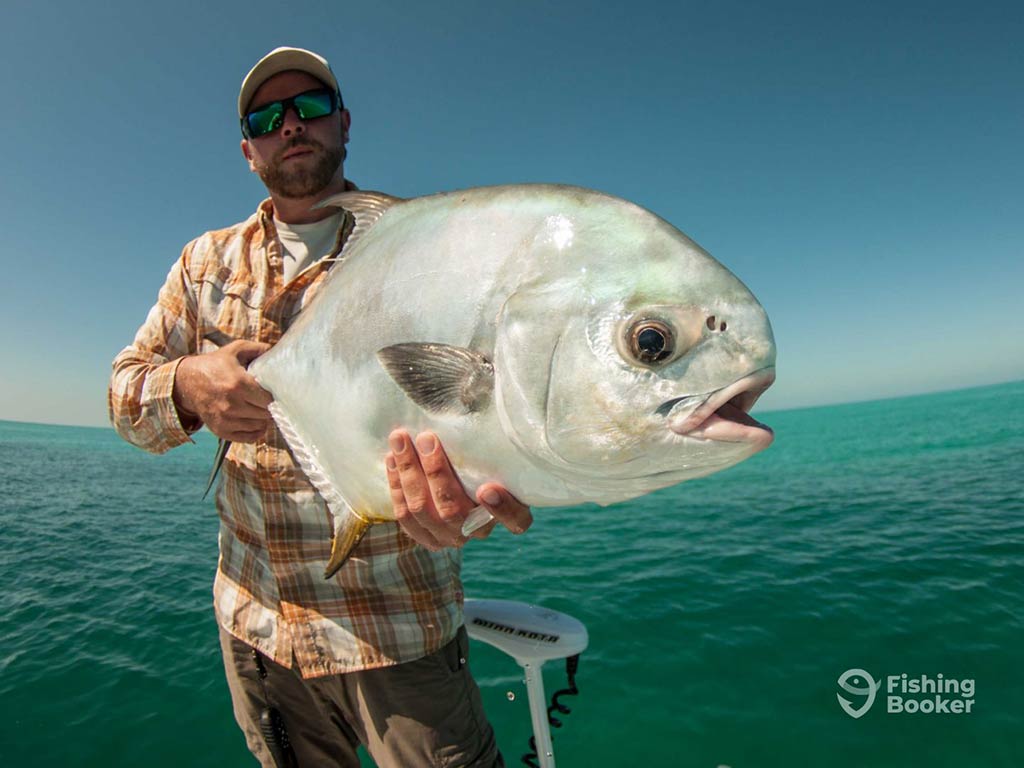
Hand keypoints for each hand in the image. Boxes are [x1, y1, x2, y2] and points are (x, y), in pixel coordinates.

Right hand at [173, 340, 273, 441]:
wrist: (186, 382)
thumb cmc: (215, 365)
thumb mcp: (235, 350)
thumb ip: (259, 348)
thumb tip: (278, 351)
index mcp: (238, 384)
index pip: (269, 399)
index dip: (275, 396)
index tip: (275, 392)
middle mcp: (232, 404)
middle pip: (265, 413)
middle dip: (269, 406)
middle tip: (267, 400)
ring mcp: (225, 420)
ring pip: (259, 425)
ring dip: (263, 418)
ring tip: (260, 408)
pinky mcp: (221, 431)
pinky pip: (248, 438)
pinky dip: (255, 431)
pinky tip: (255, 421)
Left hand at [385, 429, 532, 549]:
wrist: (463, 481)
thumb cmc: (488, 458)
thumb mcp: (499, 449)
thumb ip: (495, 436)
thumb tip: (482, 385)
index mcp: (511, 514)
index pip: (516, 520)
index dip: (502, 508)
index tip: (487, 488)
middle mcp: (479, 530)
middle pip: (453, 510)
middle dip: (436, 472)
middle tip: (427, 439)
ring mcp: (450, 537)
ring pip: (423, 510)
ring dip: (409, 473)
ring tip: (400, 440)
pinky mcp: (425, 537)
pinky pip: (405, 516)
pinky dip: (397, 485)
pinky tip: (392, 460)